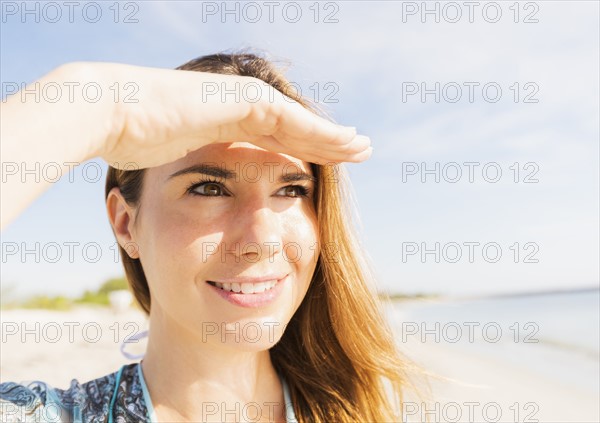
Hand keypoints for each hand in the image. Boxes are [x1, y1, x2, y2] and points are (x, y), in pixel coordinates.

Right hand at [96, 63, 371, 167]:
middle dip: (326, 142)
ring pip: (301, 122)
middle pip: (294, 128)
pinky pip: (294, 121)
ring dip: (334, 136)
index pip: (274, 136)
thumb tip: (187, 187)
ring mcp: (244, 99)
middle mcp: (240, 105)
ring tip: (362, 148)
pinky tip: (348, 144)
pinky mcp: (245, 100)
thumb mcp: (170, 156)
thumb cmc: (134, 139)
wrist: (115, 112)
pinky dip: (322, 133)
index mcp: (226, 119)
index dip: (302, 149)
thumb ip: (189, 164)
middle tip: (358, 152)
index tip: (320, 168)